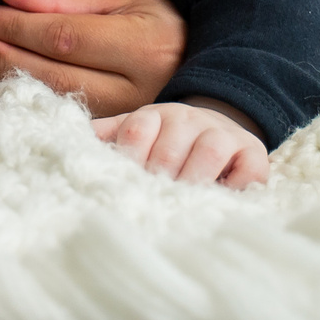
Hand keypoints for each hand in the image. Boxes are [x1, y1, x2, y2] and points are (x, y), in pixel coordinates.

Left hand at [0, 0, 185, 115]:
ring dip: (1, 88)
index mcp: (142, 45)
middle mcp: (138, 89)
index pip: (65, 37)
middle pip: (55, 74)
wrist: (197, 61)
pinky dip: (20, 110)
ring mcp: (126, 120)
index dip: (18, 26)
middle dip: (2, 57)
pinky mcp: (113, 137)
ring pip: (54, 105)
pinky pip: (60, 125)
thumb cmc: (155, 20)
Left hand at [90, 99, 268, 187]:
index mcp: (153, 116)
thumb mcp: (136, 133)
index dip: (128, 160)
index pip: (135, 132)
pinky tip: (223, 200)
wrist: (218, 127)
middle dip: (159, 177)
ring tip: (183, 203)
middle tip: (150, 203)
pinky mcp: (253, 153)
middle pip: (169, 147)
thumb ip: (107, 137)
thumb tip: (66, 142)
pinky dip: (238, 185)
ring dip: (194, 179)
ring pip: (209, 150)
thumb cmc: (167, 141)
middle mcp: (188, 119)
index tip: (122, 185)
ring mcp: (223, 134)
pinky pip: (250, 168)